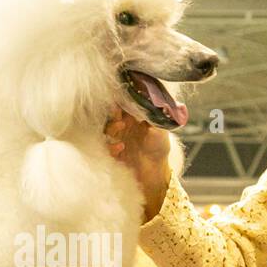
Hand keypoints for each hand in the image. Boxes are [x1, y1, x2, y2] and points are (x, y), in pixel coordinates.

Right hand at [105, 106, 171, 220]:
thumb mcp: (161, 130)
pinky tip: (121, 147)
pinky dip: (111, 146)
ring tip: (121, 125)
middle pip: (111, 113)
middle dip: (112, 109)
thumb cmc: (158, 148)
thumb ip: (155, 116)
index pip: (123, 103)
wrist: (155, 172)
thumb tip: (152, 101)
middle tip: (116, 108)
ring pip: (105, 128)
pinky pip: (105, 147)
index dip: (121, 98)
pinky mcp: (112, 153)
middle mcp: (122, 126)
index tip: (121, 95)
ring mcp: (115, 139)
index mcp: (132, 117)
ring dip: (111, 125)